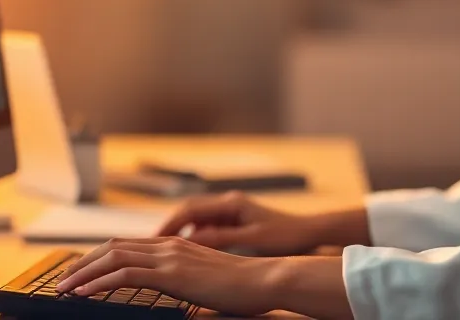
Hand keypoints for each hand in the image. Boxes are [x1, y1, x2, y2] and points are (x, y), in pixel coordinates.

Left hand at [53, 236, 279, 316]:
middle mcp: (169, 245)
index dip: (99, 257)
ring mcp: (170, 257)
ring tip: (64, 289)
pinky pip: (126, 276)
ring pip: (113, 258)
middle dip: (83, 263)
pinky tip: (84, 294)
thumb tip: (173, 291)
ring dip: (83, 273)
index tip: (81, 272)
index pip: (127, 245)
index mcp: (176, 245)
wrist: (266, 280)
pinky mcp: (172, 274)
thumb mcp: (206, 281)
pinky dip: (99, 283)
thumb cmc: (244, 286)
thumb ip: (186, 279)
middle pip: (113, 247)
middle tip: (63, 280)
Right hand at [155, 191, 318, 255]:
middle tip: (149, 247)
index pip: (189, 210)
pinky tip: (186, 255)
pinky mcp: (235, 223)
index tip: (152, 241)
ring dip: (179, 234)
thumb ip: (223, 239)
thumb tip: (191, 241)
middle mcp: (228, 204)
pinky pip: (207, 229)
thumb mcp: (253, 240)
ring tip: (161, 253)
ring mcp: (231, 213)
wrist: (310, 233)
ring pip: (196, 221)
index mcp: (231, 204)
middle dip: (168, 229)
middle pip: (188, 213)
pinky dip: (194, 239)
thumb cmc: (285, 236)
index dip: (168, 225)